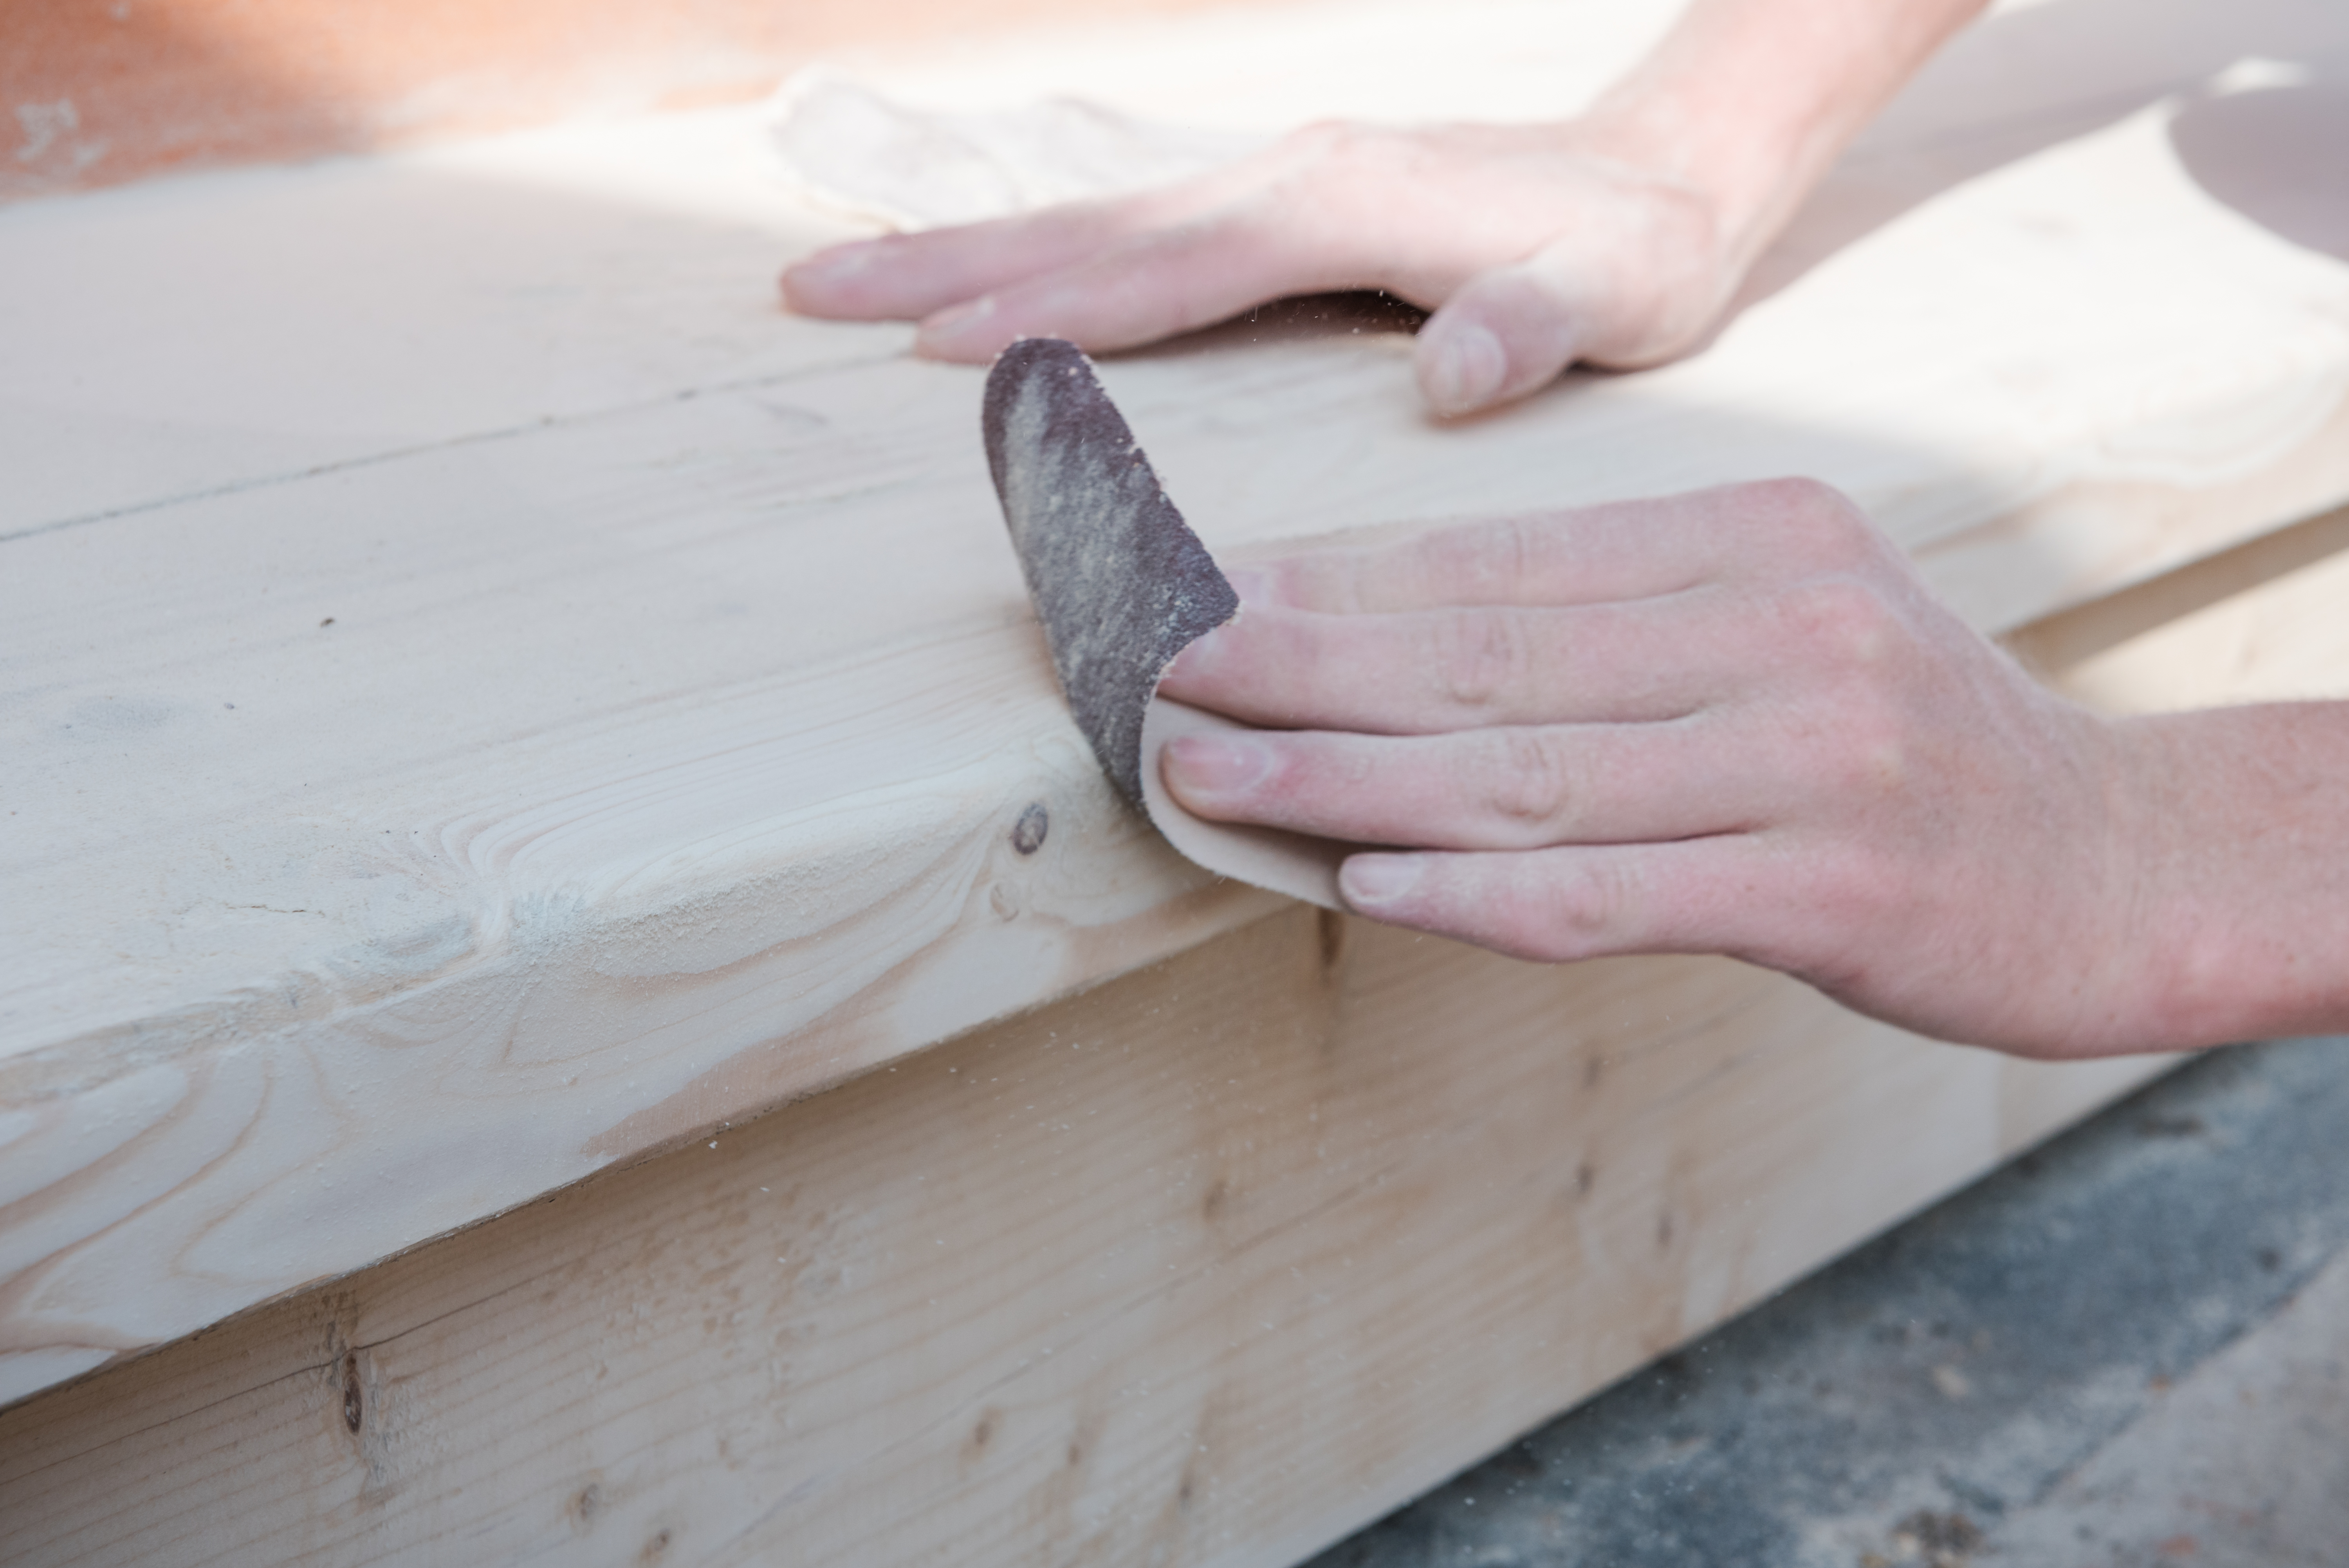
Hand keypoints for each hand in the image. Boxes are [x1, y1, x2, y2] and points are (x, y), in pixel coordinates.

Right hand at [782, 118, 1738, 415]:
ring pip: (1093, 216)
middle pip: (1092, 225)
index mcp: (1343, 204)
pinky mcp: (1277, 198)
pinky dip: (1040, 249)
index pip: (1173, 268)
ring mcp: (1276, 177)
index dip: (1061, 309)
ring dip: (966, 246)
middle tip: (814, 291)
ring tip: (848, 277)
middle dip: (949, 260)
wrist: (1667, 169)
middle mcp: (1289, 174)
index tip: (946, 342)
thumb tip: (1459, 374)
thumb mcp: (1621, 296)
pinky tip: (981, 273)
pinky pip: (1130, 225)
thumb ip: (1536, 325)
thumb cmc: (1638, 251)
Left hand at [1154, 479, 2175, 1056]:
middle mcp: (1785, 624)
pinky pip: (1617, 893)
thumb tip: (1396, 647)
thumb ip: (1615, 631)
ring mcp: (1814, 757)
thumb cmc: (1904, 746)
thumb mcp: (1783, 633)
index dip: (1339, 585)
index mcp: (1757, 537)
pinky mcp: (1837, 888)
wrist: (2119, 860)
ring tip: (1209, 773)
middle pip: (1490, 656)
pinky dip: (1480, 894)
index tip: (1205, 595)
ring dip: (1346, 780)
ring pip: (1527, 775)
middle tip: (1160, 672)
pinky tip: (1364, 882)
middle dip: (1304, 667)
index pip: (1502, 562)